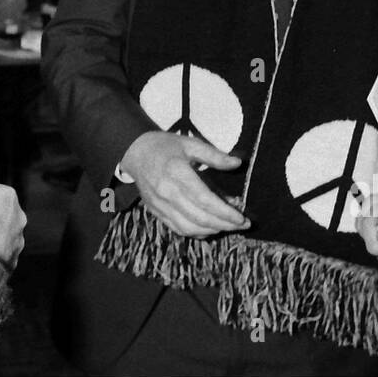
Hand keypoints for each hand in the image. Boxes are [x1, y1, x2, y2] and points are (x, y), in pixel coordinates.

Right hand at [120, 132, 250, 237]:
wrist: (135, 152)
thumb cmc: (164, 146)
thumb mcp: (190, 144)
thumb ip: (214, 156)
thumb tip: (237, 163)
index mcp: (177, 173)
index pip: (205, 200)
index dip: (225, 213)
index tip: (242, 218)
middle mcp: (167, 192)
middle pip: (199, 217)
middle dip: (224, 225)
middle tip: (242, 225)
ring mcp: (160, 205)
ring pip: (189, 227)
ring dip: (211, 231)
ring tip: (228, 227)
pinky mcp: (156, 212)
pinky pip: (177, 228)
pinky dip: (196, 233)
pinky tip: (209, 229)